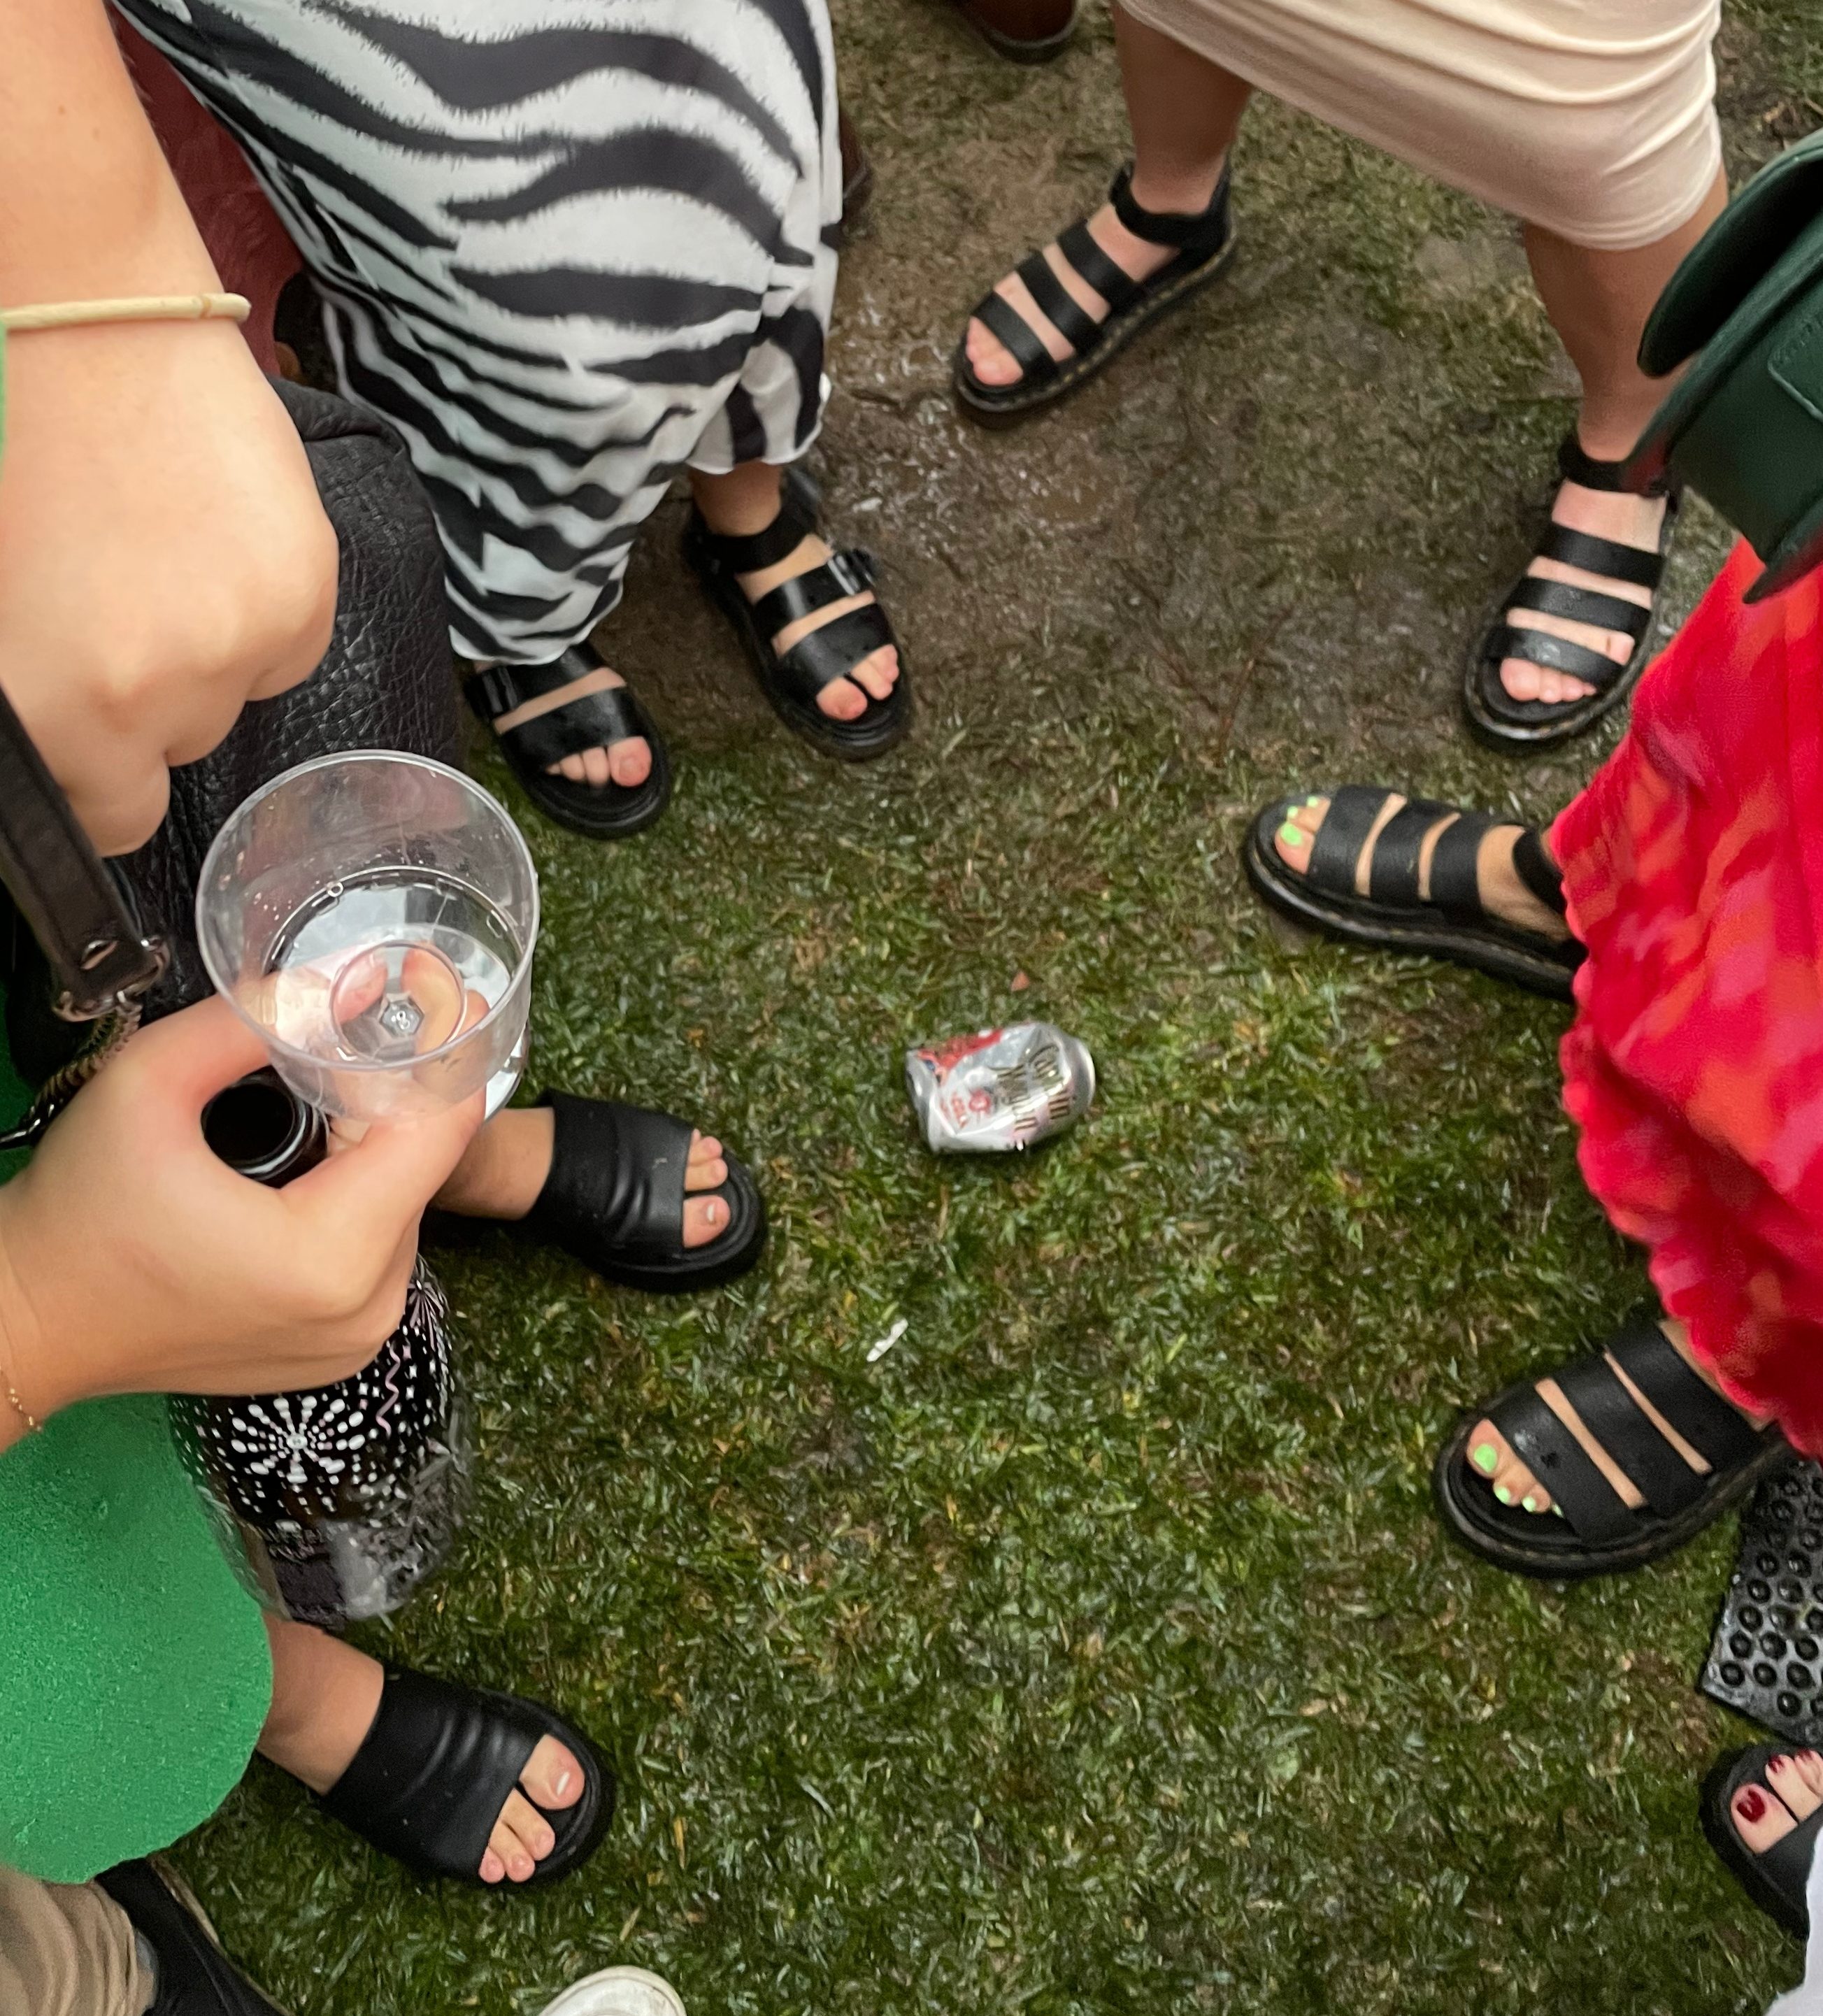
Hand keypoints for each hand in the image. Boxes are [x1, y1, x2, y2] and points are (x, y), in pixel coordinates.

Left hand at [0, 321, 337, 853]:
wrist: (80, 311)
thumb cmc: (9, 440)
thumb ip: (41, 690)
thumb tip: (72, 735)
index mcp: (61, 707)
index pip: (112, 818)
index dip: (98, 777)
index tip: (89, 734)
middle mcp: (160, 697)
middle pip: (176, 753)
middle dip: (148, 702)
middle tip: (112, 608)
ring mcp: (242, 645)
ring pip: (235, 698)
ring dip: (207, 653)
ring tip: (163, 557)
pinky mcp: (306, 590)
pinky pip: (291, 647)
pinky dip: (262, 611)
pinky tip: (217, 539)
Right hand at [0, 998, 483, 1432]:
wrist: (28, 1323)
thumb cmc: (77, 1213)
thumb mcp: (149, 1083)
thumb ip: (255, 1019)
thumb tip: (350, 981)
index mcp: (334, 1257)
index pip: (440, 1133)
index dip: (438, 1053)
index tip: (421, 993)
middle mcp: (368, 1309)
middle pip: (422, 1165)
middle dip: (385, 1094)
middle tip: (332, 1043)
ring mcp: (360, 1336)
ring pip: (403, 1202)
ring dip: (366, 1144)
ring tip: (303, 1104)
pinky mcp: (344, 1346)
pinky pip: (378, 1245)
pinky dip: (350, 1194)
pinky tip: (296, 1164)